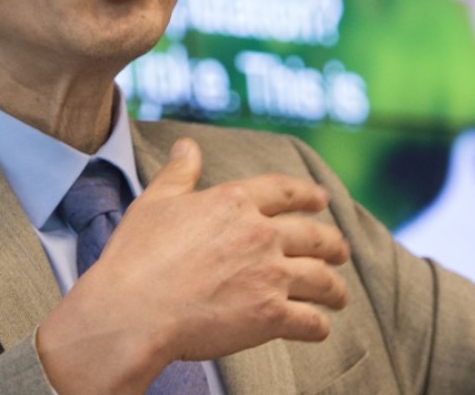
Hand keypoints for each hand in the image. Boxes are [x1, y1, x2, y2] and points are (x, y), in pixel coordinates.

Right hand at [36, 138, 349, 393]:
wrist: (133, 312)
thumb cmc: (136, 257)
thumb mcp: (155, 202)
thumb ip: (178, 173)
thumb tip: (187, 146)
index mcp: (235, 201)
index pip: (284, 191)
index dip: (307, 194)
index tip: (321, 199)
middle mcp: (260, 234)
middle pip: (313, 235)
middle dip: (333, 244)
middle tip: (341, 250)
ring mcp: (270, 275)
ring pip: (320, 279)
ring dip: (335, 287)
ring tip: (339, 295)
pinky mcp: (270, 316)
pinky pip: (310, 320)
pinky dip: (319, 325)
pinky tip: (320, 327)